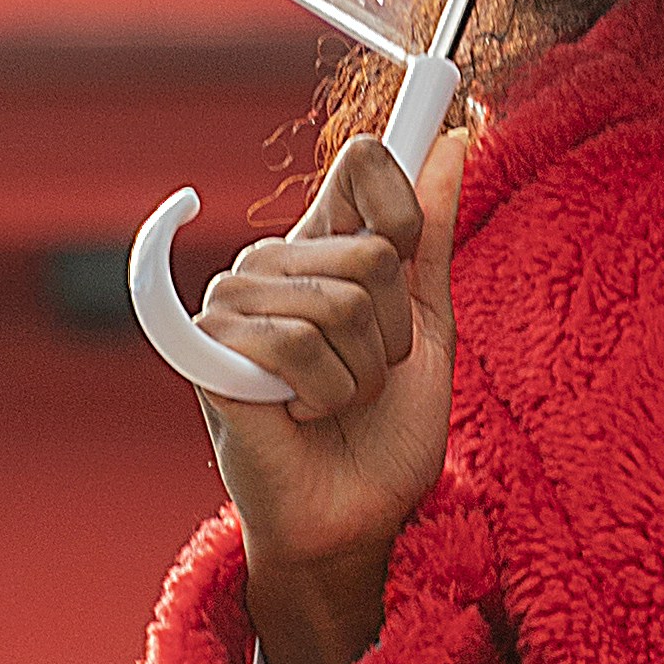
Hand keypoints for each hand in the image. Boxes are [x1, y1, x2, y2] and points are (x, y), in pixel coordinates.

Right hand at [194, 121, 467, 663]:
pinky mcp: (209, 346)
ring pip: (341, 302)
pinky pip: (297, 342)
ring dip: (362, 375)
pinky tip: (302, 416)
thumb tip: (453, 143)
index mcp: (324, 245)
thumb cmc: (385, 436)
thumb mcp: (427, 333)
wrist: (354, 520)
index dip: (404, 206)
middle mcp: (274, 259)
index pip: (365, 162)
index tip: (409, 256)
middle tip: (368, 377)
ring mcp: (235, 298)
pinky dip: (325, 395)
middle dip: (394, 334)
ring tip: (336, 402)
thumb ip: (431, 241)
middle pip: (372, 251)